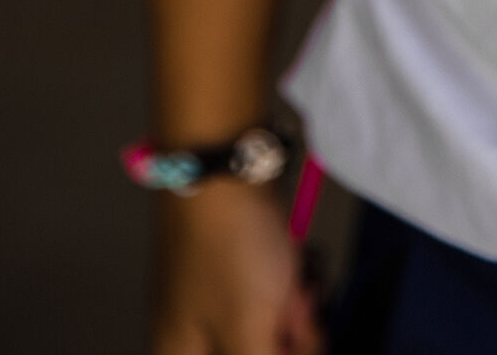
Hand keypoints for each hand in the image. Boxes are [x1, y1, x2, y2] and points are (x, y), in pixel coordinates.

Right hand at [151, 179, 322, 354]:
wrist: (228, 160)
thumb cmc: (228, 246)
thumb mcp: (249, 331)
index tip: (289, 343)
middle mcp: (193, 331)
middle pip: (260, 348)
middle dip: (290, 335)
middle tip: (300, 305)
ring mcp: (218, 293)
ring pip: (274, 322)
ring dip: (301, 303)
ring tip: (301, 275)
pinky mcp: (240, 261)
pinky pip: (276, 288)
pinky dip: (295, 275)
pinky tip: (302, 258)